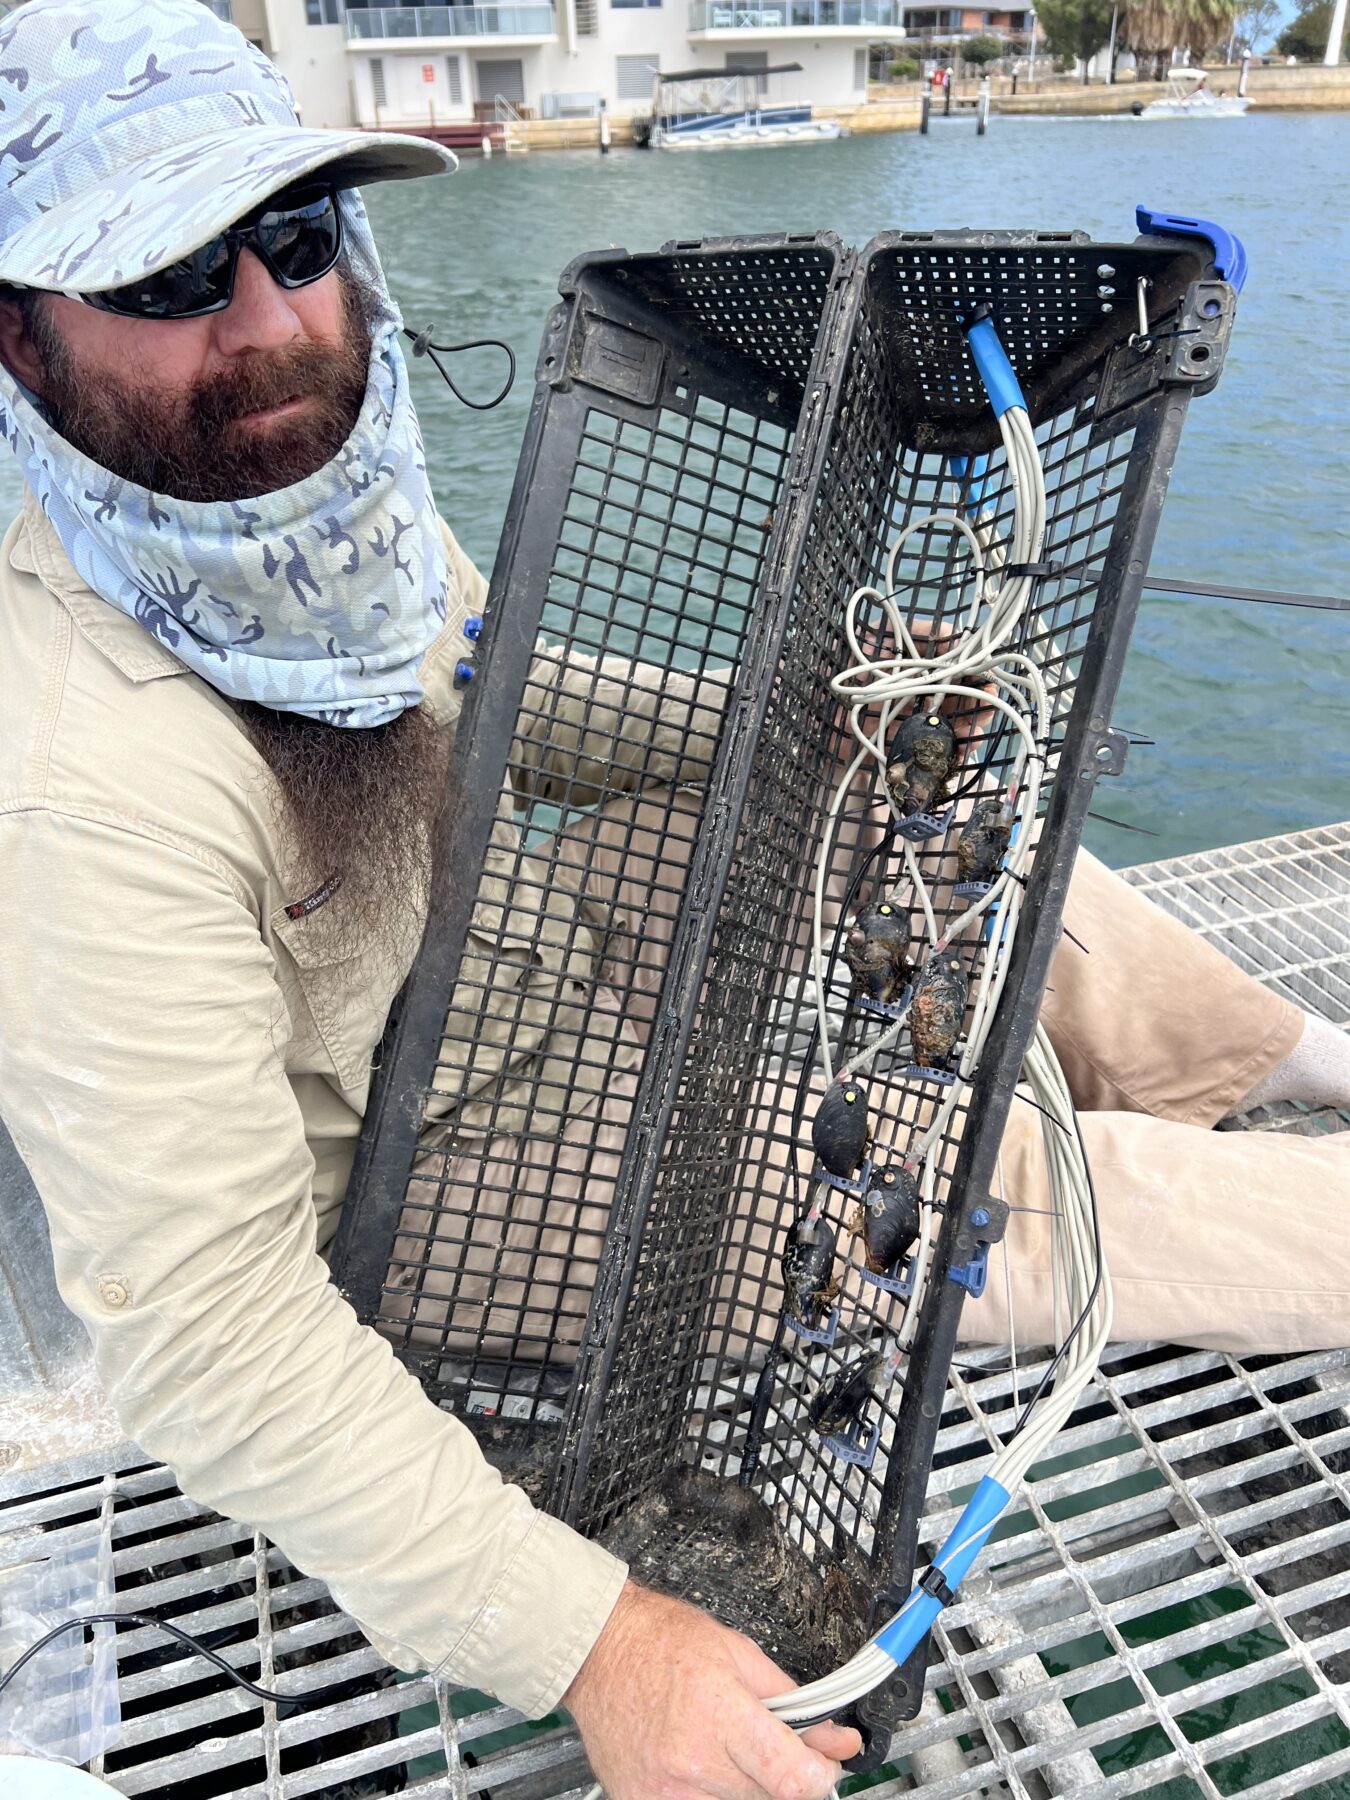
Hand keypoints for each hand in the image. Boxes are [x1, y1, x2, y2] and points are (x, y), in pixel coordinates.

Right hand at [563, 1581, 860, 1798]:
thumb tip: (833, 1737)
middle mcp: (691, 1760)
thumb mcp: (739, 1653)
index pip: (791, 1778)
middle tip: (769, 1743)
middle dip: (781, 1773)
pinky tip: (699, 1765)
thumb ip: (792, 1703)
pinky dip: (708, 1794)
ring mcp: (663, 1790)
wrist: (597, 1652)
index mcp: (719, 1713)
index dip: (820, 1777)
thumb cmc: (659, 1641)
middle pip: (767, 1795)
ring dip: (744, 1786)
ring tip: (726, 1750)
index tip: (823, 1767)